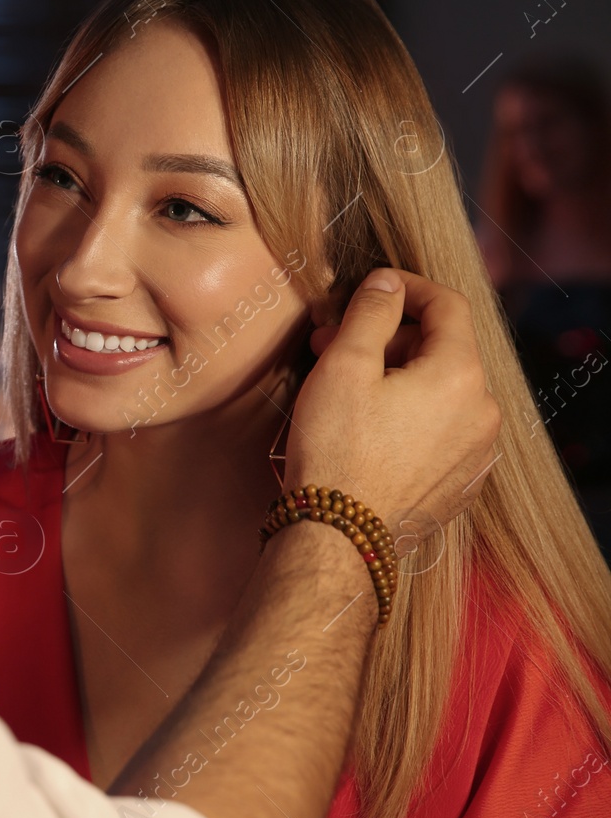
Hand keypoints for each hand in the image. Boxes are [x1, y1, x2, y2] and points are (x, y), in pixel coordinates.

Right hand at [288, 268, 500, 544]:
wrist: (340, 536)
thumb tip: (388, 282)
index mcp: (460, 375)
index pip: (448, 305)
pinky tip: (369, 426)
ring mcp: (477, 450)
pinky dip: (411, 413)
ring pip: (442, 390)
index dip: (408, 288)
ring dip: (398, 376)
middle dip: (390, 337)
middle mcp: (483, 410)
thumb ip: (372, 313)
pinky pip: (442, 428)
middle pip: (443, 349)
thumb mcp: (344, 366)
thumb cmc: (337, 449)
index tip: (372, 288)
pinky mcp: (462, 481)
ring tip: (346, 387)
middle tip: (334, 341)